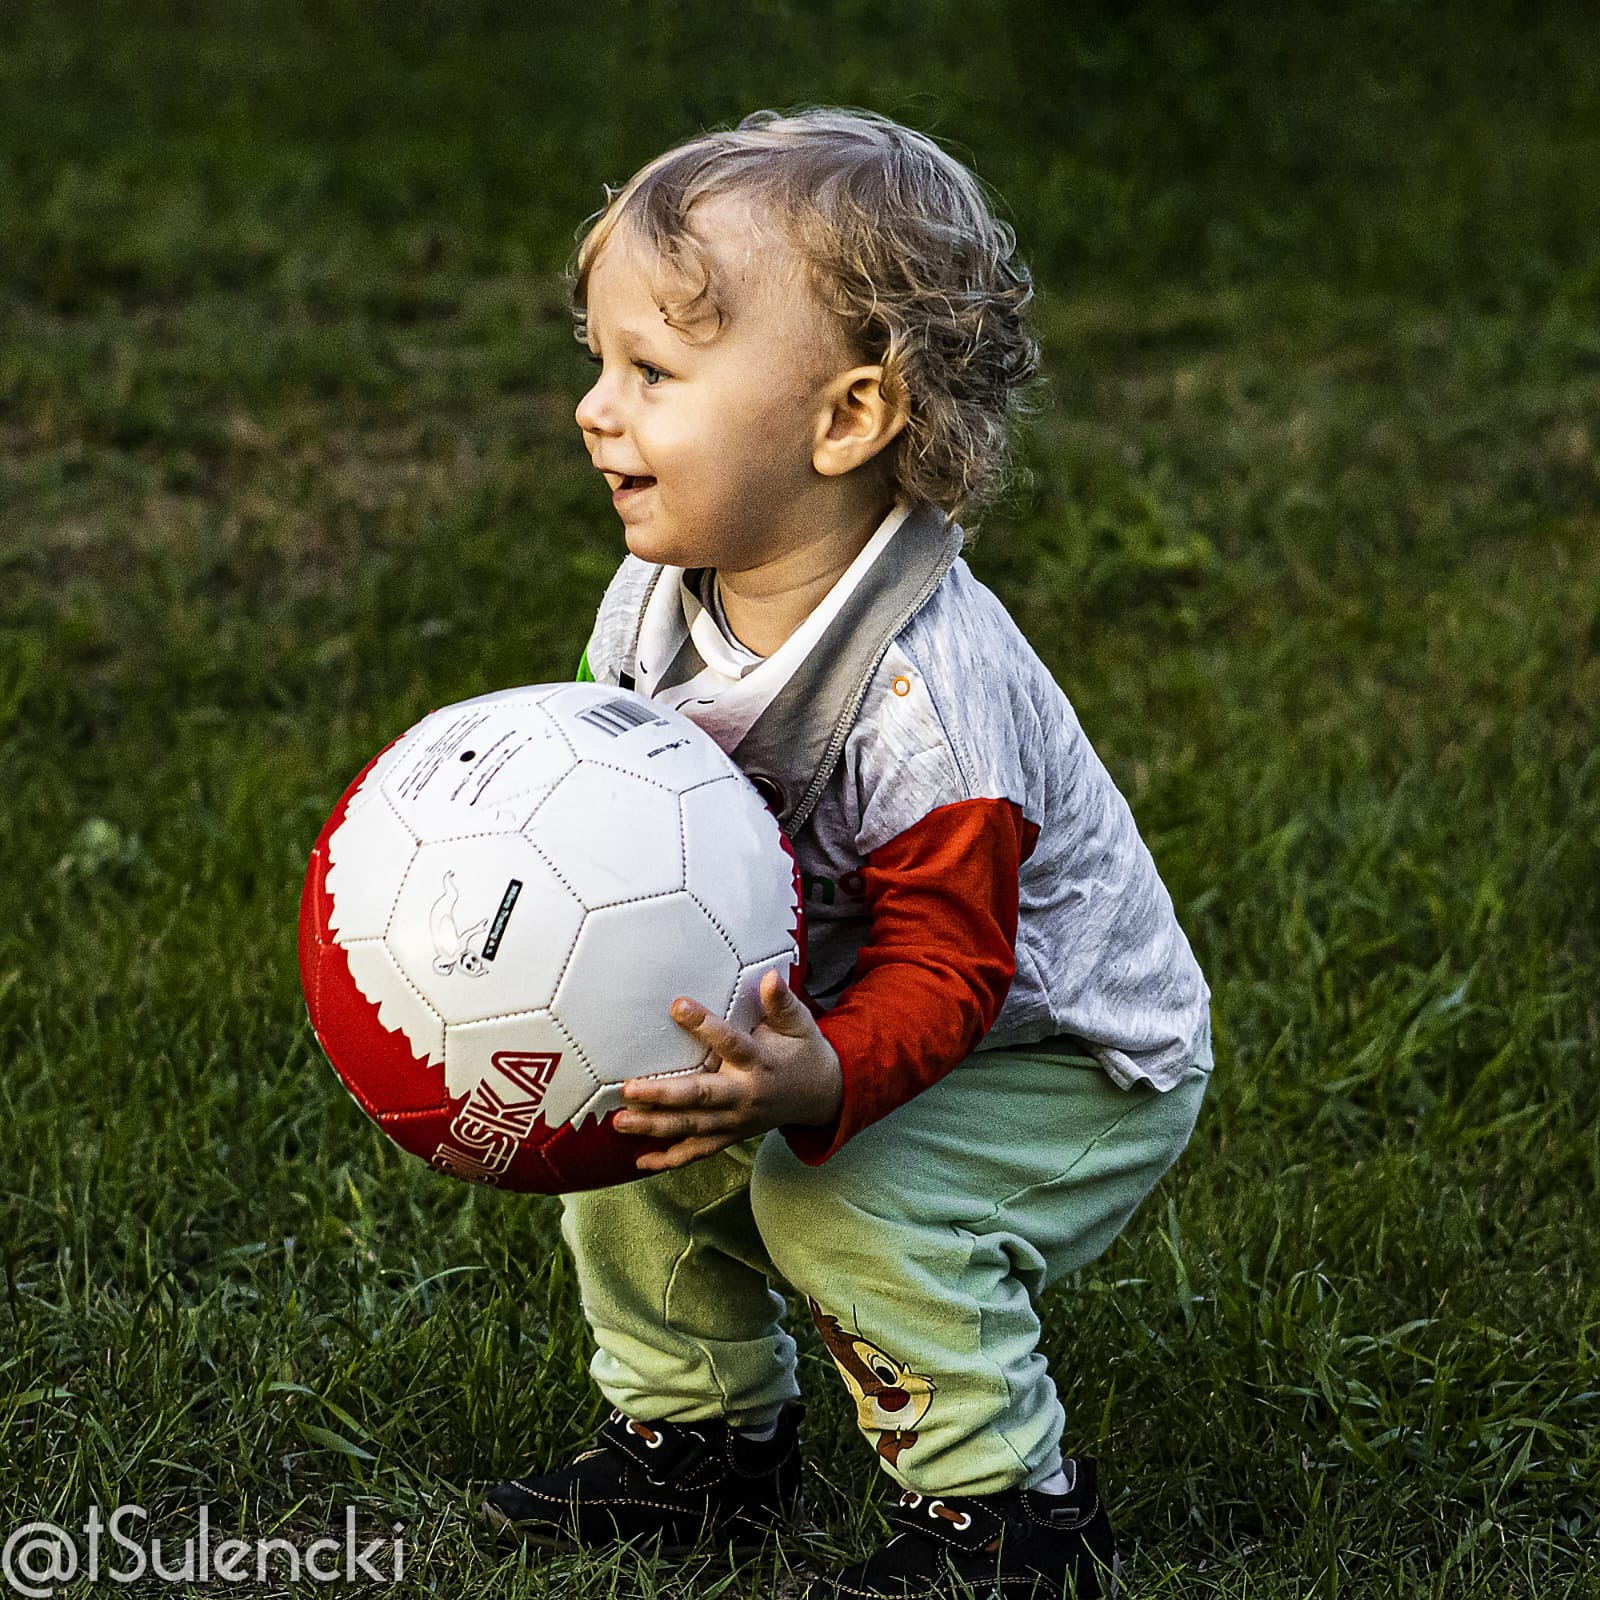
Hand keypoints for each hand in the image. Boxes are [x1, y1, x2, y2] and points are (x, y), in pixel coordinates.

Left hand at [614, 971, 842, 1172]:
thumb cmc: (803, 1052)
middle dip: (664, 1095)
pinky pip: (698, 1152)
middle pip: (701, 1097)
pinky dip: (670, 1159)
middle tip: (630, 1089)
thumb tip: (771, 977)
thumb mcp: (799, 1024)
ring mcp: (736, 1121)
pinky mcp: (730, 1136)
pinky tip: (641, 1161)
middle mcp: (745, 1096)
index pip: (730, 1043)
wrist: (820, 1095)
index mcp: (760, 1062)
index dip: (704, 1025)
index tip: (676, 1006)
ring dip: (655, 1126)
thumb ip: (782, 1002)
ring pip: (692, 1127)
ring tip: (620, 1122)